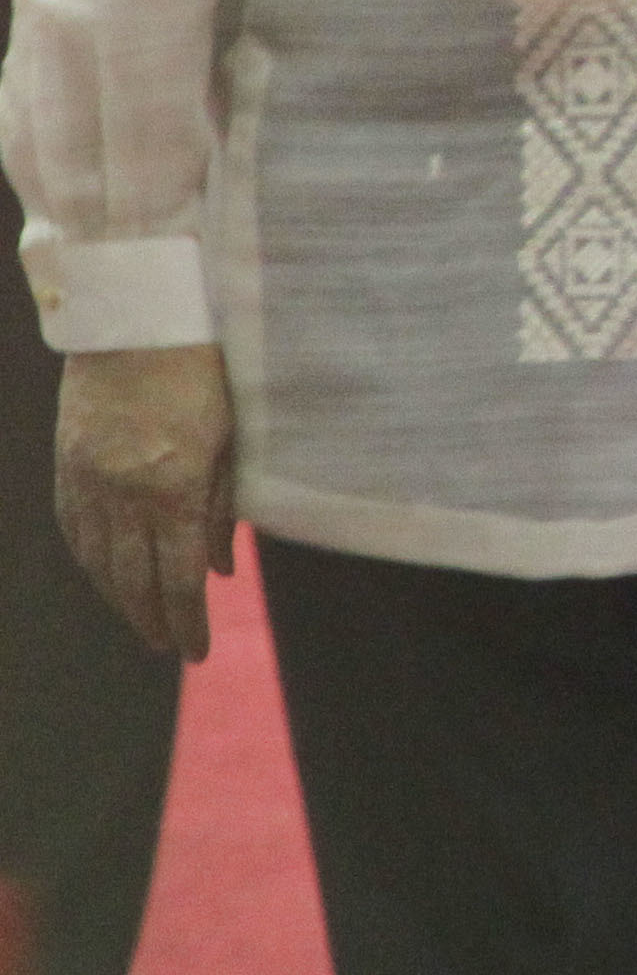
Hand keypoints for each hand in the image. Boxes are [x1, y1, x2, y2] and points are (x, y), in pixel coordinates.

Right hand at [55, 343, 233, 659]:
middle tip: (167, 647)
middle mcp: (124, 494)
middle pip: (133, 579)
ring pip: (98, 560)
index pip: (177, 579)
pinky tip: (104, 576)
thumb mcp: (230, 441)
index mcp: (173, 489)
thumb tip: (221, 569)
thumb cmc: (204, 374)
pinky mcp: (67, 464)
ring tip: (141, 620)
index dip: (185, 621)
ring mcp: (88, 480)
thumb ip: (223, 508)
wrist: (137, 322)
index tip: (194, 652)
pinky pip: (74, 528)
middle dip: (152, 620)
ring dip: (119, 597)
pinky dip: (90, 560)